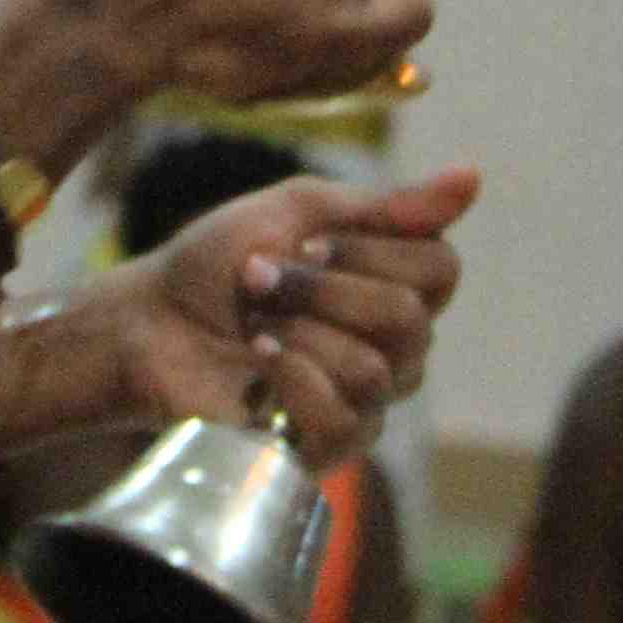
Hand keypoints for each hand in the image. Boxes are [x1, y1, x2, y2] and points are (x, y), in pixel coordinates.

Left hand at [104, 168, 479, 461]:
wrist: (148, 321)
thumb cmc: (217, 263)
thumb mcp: (297, 210)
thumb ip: (384, 205)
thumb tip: (473, 177)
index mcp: (396, 286)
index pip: (442, 269)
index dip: (372, 250)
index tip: (309, 240)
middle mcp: (394, 346)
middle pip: (410, 317)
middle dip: (323, 288)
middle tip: (262, 277)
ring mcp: (365, 400)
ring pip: (375, 367)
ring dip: (296, 330)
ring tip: (253, 323)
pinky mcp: (326, 445)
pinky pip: (344, 417)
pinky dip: (292, 378)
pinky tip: (258, 363)